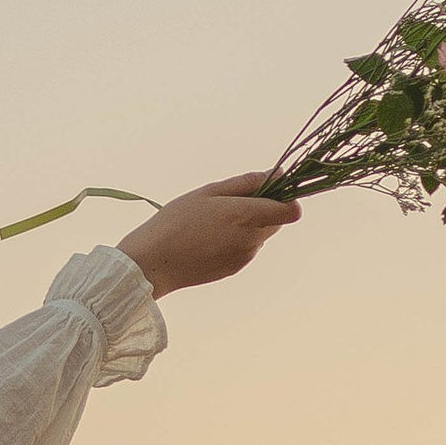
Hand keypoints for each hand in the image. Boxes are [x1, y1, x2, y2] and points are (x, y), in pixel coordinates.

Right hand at [116, 171, 299, 300]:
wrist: (154, 263)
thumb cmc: (176, 221)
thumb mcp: (208, 192)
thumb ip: (245, 183)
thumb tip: (275, 176)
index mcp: (246, 216)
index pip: (291, 211)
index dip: (286, 198)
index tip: (268, 189)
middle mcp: (251, 239)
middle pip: (277, 221)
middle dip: (264, 208)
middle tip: (232, 201)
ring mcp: (245, 256)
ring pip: (261, 235)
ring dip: (249, 224)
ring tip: (213, 220)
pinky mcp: (235, 268)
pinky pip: (246, 248)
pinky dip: (237, 239)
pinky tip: (209, 237)